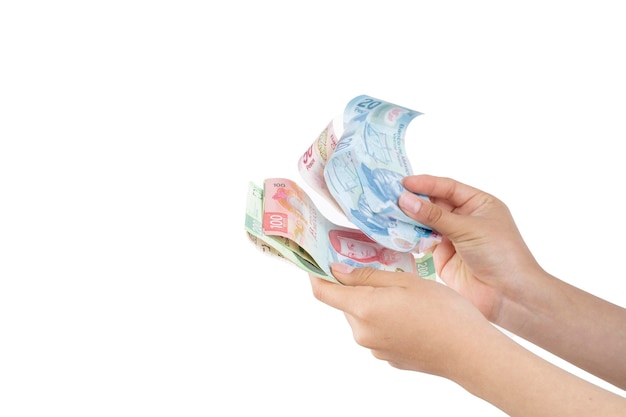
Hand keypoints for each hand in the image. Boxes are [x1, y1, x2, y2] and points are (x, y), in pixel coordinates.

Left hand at [309, 264, 491, 377]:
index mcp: (363, 310)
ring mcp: (375, 348)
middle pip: (345, 303)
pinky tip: (411, 313)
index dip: (316, 274)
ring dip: (372, 302)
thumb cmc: (443, 311)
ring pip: (362, 316)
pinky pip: (377, 331)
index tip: (319, 260)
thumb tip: (335, 270)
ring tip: (403, 292)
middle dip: (355, 285)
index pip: (322, 292)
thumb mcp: (405, 281)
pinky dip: (385, 318)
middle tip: (380, 268)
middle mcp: (362, 333)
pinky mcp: (388, 358)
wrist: (471, 352)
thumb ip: (366, 275)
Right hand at [398, 175, 542, 327]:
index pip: (448, 187)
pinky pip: (421, 242)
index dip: (426, 184)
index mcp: (478, 204)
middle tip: (388, 196)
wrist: (509, 296)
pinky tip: (394, 232)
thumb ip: (434, 215)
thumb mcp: (468, 228)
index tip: (403, 183)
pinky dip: (409, 237)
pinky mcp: (441, 256)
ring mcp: (452, 237)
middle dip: (413, 200)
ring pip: (425, 222)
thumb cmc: (500, 254)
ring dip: (408, 218)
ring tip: (387, 212)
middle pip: (433, 203)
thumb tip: (405, 199)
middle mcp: (464, 218)